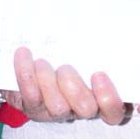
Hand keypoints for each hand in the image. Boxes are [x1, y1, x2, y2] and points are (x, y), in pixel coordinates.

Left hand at [12, 48, 130, 124]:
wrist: (31, 65)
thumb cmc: (68, 56)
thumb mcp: (85, 52)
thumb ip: (96, 49)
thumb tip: (105, 25)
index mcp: (100, 98)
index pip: (115, 113)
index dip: (109, 98)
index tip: (98, 74)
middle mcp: (80, 109)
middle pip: (87, 110)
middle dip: (75, 88)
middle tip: (64, 68)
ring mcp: (56, 112)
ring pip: (58, 107)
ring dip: (49, 82)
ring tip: (42, 62)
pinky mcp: (33, 107)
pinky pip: (31, 96)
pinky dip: (26, 73)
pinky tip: (23, 54)